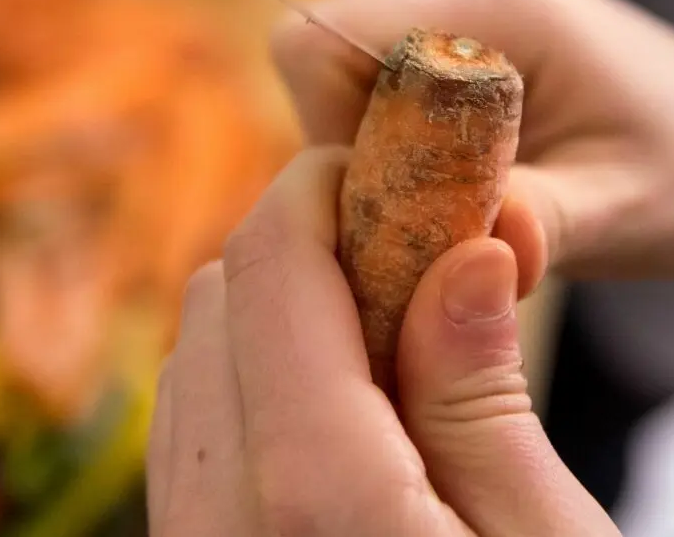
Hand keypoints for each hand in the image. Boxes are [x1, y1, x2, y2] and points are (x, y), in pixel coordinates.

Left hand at [147, 150, 617, 535]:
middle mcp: (222, 525)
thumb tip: (467, 254)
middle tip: (414, 262)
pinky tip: (347, 413)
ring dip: (279, 319)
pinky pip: (190, 440)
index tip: (394, 172)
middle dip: (307, 249)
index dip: (324, 187)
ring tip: (392, 343)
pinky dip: (255, 390)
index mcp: (318, 502)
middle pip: (220, 300)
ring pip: (193, 363)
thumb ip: (483, 399)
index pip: (272, 271)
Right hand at [272, 0, 673, 280]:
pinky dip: (405, 156)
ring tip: (476, 215)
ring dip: (387, 166)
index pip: (318, 45)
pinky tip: (475, 194)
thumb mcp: (627, 209)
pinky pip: (378, 94)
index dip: (332, 139)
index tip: (404, 212)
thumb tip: (455, 256)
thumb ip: (540, 222)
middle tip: (445, 233)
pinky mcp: (456, 32)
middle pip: (323, 71)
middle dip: (362, 164)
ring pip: (344, 89)